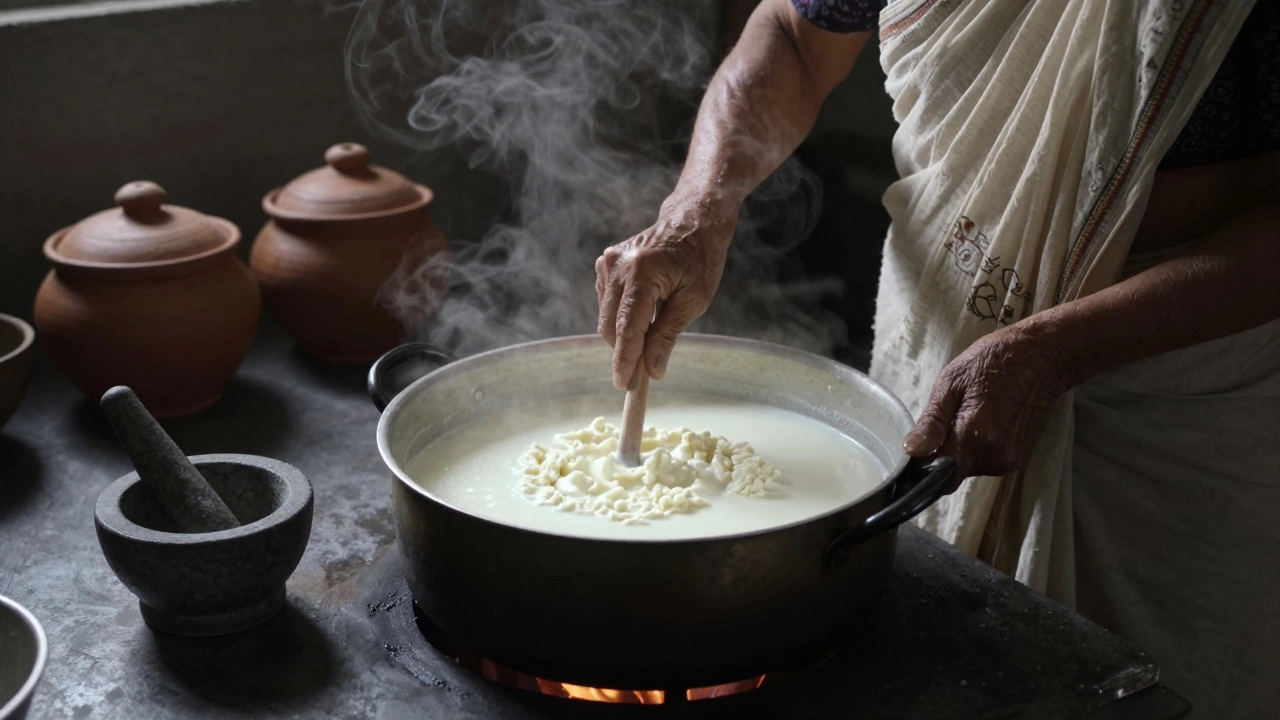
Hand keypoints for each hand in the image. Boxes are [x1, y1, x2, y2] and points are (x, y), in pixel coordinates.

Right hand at [596, 196, 736, 389]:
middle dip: (623, 353)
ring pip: (606, 317)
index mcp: (643, 272)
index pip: (627, 327)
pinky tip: (642, 316)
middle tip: (640, 377)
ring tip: (649, 338)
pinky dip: (620, 318)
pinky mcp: (605, 264)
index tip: (624, 385)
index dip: (625, 360)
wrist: (692, 219)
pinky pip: (606, 303)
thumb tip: (653, 370)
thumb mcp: (693, 300)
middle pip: (610, 325)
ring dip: (623, 336)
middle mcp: (618, 266)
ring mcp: (608, 263)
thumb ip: (667, 335)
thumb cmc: (700, 258)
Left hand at [902, 322, 1079, 485]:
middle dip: (939, 454)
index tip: (915, 449)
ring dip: (957, 450)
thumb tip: (911, 451)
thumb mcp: (951, 382)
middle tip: (944, 419)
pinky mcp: (1016, 460)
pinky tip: (981, 422)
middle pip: (950, 473)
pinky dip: (974, 448)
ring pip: (966, 468)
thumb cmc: (993, 362)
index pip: (936, 475)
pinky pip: (983, 462)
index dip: (920, 466)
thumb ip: (931, 422)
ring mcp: (1008, 461)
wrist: (1042, 359)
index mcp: (975, 437)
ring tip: (965, 416)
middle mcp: (993, 457)